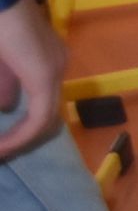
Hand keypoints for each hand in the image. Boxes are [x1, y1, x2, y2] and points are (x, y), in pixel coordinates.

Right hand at [0, 0, 67, 159]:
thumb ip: (4, 84)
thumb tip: (5, 107)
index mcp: (46, 58)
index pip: (43, 101)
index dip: (22, 126)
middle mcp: (57, 64)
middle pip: (47, 114)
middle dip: (22, 137)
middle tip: (0, 151)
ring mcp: (55, 69)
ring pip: (44, 119)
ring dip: (19, 140)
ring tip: (0, 151)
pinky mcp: (45, 76)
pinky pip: (39, 118)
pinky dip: (20, 136)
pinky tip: (1, 147)